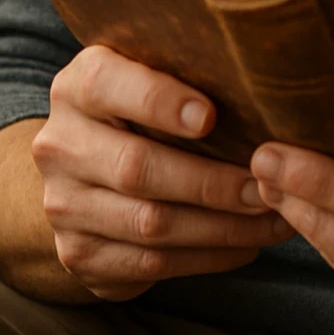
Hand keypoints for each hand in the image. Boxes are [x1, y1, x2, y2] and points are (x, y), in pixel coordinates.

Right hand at [32, 45, 293, 300]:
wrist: (88, 164)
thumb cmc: (146, 106)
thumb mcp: (154, 73)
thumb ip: (187, 71)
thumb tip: (264, 87)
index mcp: (78, 86)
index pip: (107, 85)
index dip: (158, 102)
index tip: (210, 116)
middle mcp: (60, 145)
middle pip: (137, 168)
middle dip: (212, 182)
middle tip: (267, 187)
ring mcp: (63, 205)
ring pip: (149, 224)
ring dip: (221, 228)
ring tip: (273, 219)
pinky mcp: (78, 254)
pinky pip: (149, 263)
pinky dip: (206, 258)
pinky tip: (246, 245)